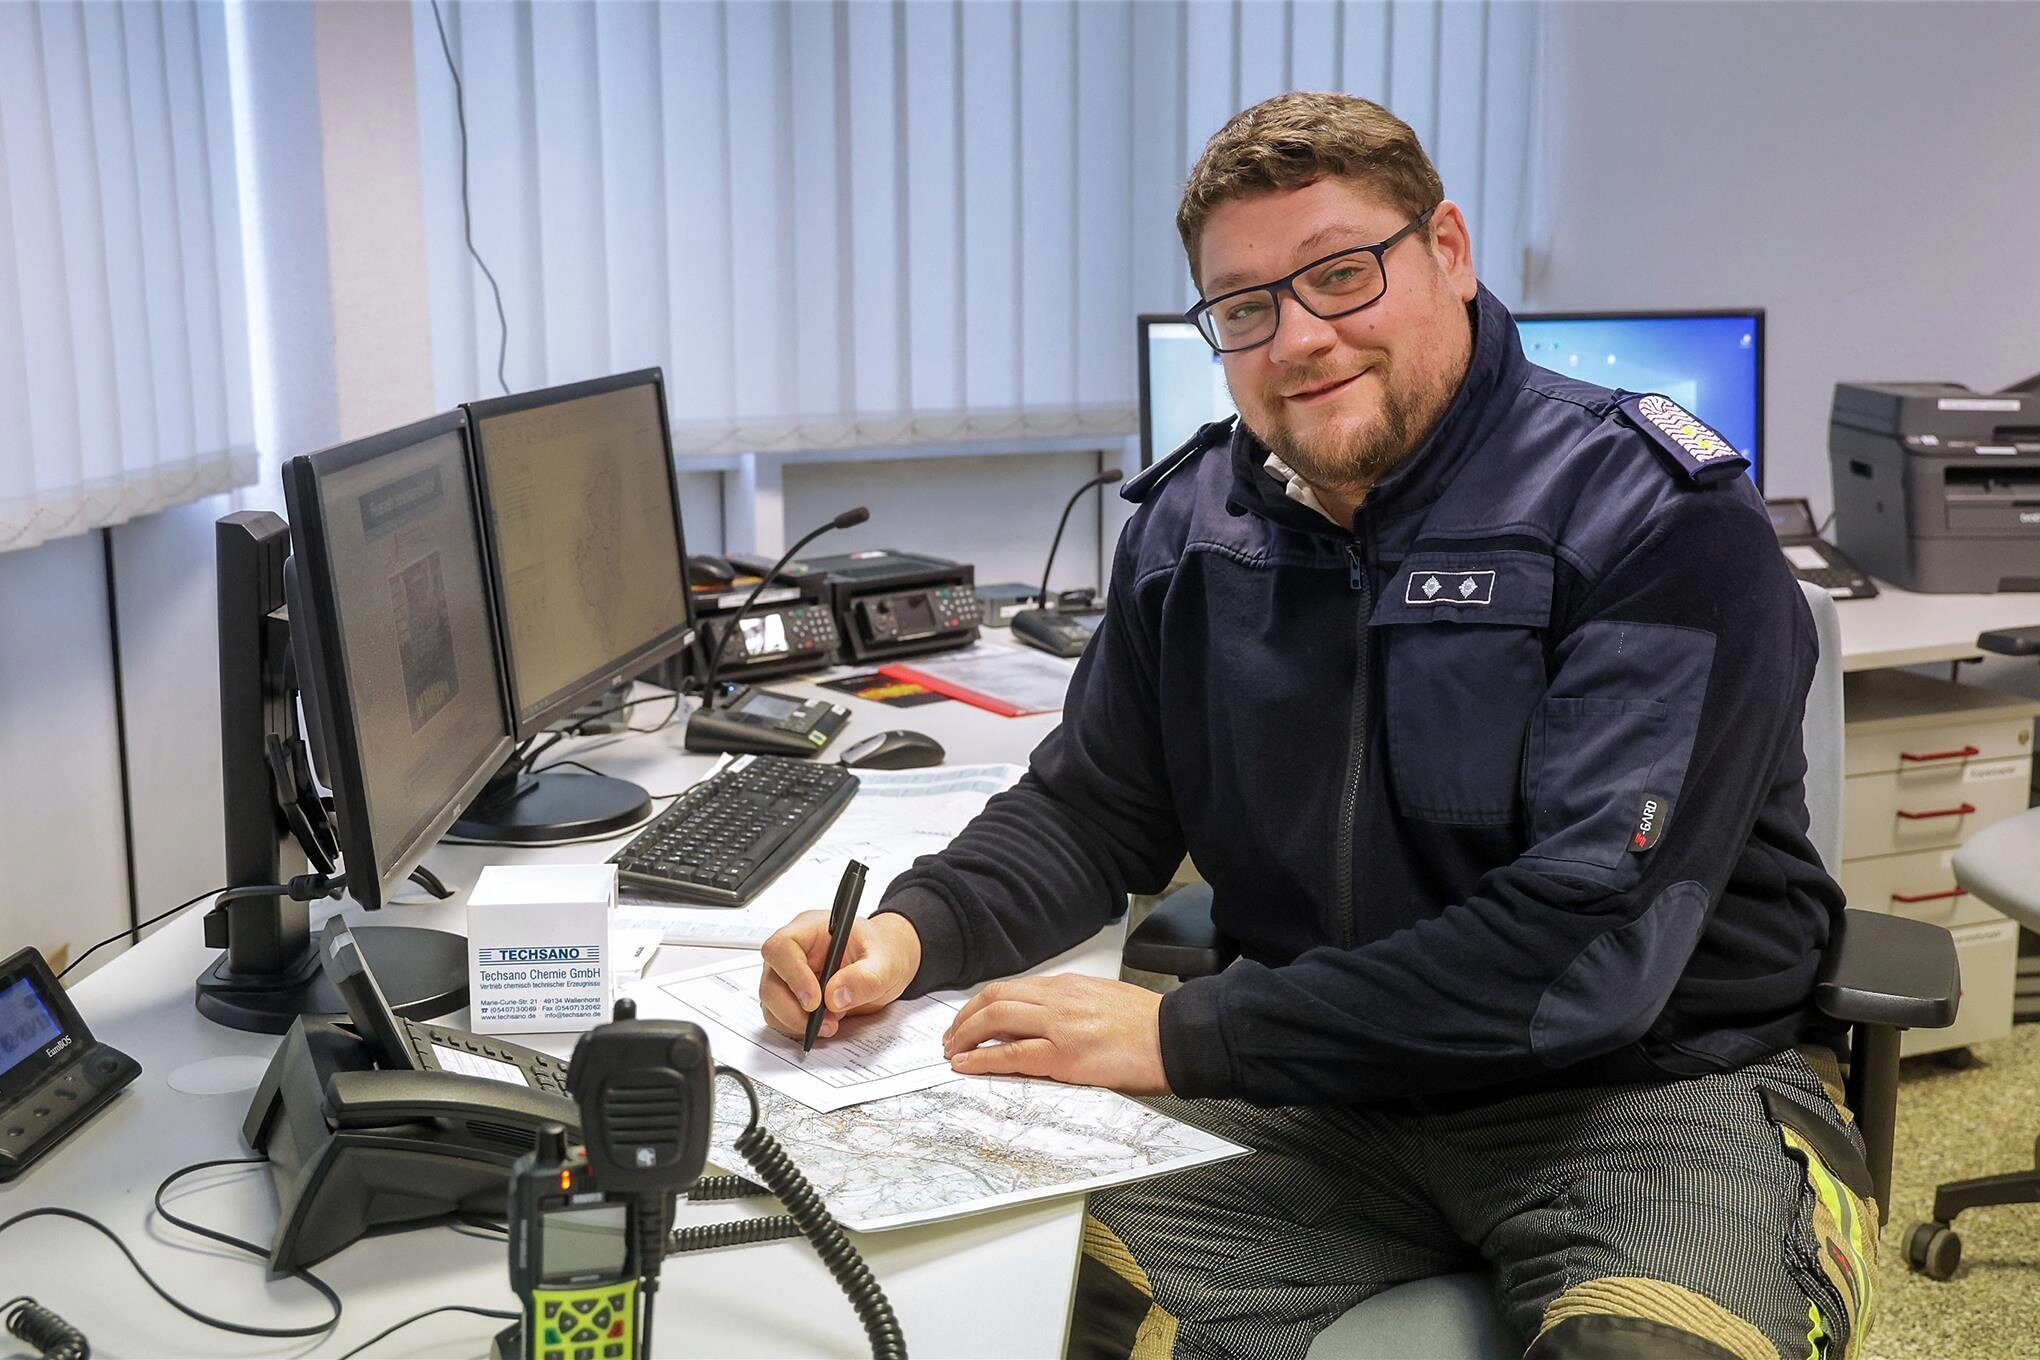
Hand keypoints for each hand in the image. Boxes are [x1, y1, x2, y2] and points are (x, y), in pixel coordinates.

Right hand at [759, 911, 921, 1040]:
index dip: (792, 975)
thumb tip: (835, 996)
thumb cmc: (884, 951)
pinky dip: (797, 1027)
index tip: (815, 1000)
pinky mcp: (794, 996)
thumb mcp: (885, 962)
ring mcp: (791, 974)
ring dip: (794, 1021)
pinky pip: (781, 1015)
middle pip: (771, 980)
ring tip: (829, 1025)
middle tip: (822, 1022)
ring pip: (771, 1001)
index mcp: (811, 929)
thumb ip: (864, 978)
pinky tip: (824, 1024)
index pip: (781, 947)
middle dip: (791, 1008)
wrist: (889, 962)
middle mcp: (795, 951)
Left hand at [941, 974, 1170, 1094]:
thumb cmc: (1147, 1026)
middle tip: (951, 1038)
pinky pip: (1013, 1055)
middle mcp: (1059, 999)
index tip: (969, 1019)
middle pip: (995, 998)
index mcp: (1069, 987)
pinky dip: (983, 1059)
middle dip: (964, 1018)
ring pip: (996, 1019)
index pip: (1011, 988)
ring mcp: (1060, 1026)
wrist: (1177, 1038)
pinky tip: (966, 1065)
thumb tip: (1040, 1022)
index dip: (982, 1004)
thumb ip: (1070, 1007)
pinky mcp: (1066, 1056)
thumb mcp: (1103, 1002)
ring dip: (965, 1036)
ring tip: (952, 1052)